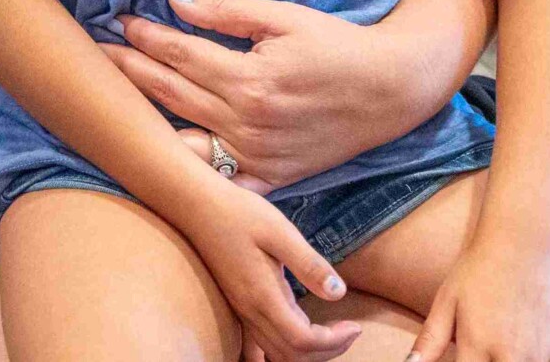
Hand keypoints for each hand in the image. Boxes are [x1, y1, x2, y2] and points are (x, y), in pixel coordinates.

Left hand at [104, 0, 431, 188]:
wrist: (392, 90)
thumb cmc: (337, 45)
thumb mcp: (284, 16)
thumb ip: (226, 11)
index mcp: (250, 78)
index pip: (179, 53)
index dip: (143, 36)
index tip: (116, 21)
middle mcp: (249, 122)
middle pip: (170, 93)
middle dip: (127, 71)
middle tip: (91, 56)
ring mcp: (258, 156)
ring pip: (184, 137)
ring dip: (143, 118)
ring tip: (106, 102)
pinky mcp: (271, 179)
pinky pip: (220, 179)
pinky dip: (190, 171)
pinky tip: (155, 159)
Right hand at [176, 177, 362, 361]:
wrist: (194, 204)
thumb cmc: (238, 212)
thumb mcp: (279, 230)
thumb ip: (309, 264)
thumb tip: (339, 293)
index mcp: (263, 295)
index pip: (303, 340)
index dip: (335, 341)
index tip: (354, 323)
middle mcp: (250, 310)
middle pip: (292, 355)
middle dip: (328, 351)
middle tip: (349, 330)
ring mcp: (241, 309)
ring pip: (277, 353)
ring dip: (309, 352)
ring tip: (331, 333)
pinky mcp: (238, 303)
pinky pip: (264, 342)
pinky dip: (289, 346)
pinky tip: (301, 327)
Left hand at [409, 234, 549, 361]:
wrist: (521, 248)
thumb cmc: (477, 273)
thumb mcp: (446, 302)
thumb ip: (430, 340)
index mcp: (478, 344)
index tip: (461, 359)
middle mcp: (511, 356)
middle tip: (480, 353)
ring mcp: (539, 356)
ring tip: (495, 349)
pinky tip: (518, 352)